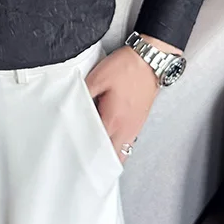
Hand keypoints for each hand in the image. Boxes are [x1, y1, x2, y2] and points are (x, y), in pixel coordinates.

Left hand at [84, 34, 181, 163]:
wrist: (150, 61)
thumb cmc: (126, 68)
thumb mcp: (97, 77)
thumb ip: (83, 95)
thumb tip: (73, 107)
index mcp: (113, 120)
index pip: (97, 148)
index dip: (85, 154)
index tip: (74, 157)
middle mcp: (126, 129)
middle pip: (112, 157)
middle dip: (98, 162)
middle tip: (84, 163)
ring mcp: (135, 127)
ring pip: (122, 153)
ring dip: (109, 155)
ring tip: (95, 154)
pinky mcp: (139, 122)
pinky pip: (128, 143)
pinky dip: (118, 147)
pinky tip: (109, 140)